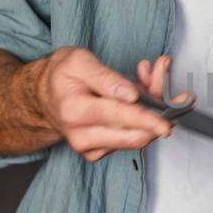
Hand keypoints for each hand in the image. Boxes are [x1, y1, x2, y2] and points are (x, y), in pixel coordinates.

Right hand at [34, 47, 184, 163]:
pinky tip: (137, 94)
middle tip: (163, 78)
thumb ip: (106, 77)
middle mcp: (83, 135)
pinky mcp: (101, 151)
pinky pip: (132, 137)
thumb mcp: (79, 61)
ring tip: (148, 76)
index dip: (147, 119)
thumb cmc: (62, 76)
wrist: (45, 96)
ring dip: (152, 106)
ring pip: (138, 136)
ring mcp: (92, 147)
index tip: (167, 122)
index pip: (119, 117)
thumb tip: (132, 96)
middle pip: (135, 134)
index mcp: (75, 110)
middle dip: (159, 109)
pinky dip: (143, 115)